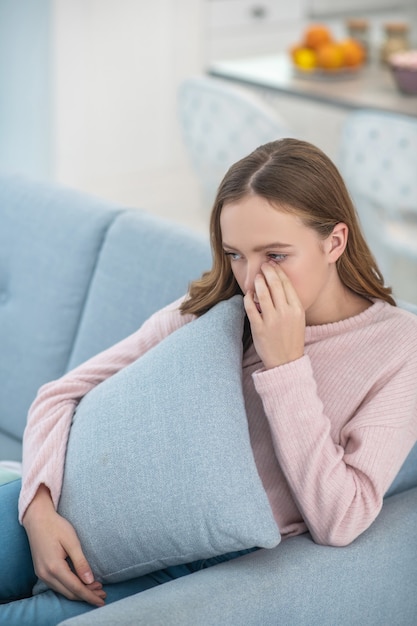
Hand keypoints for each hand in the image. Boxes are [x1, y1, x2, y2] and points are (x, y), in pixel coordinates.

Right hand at [22, 485, 105, 605]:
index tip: (102, 600)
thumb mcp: (72, 541)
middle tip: (103, 594)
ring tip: (96, 589)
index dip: (90, 595)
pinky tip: (81, 583)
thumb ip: (81, 562)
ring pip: (63, 591)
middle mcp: (45, 574)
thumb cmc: (56, 527)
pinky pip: (57, 586)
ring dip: (79, 592)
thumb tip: (90, 581)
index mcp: (54, 567)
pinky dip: (70, 588)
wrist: (37, 520)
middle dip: (87, 596)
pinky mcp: (41, 572)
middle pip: (70, 593)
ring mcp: (41, 574)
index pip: (76, 588)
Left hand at [243, 262, 304, 368]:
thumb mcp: (298, 318)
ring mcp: (272, 321)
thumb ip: (290, 301)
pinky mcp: (259, 328)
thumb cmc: (292, 337)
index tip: (273, 264)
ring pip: (262, 294)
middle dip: (267, 271)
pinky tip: (248, 294)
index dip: (278, 271)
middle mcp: (285, 313)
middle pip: (275, 285)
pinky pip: (251, 308)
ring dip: (258, 282)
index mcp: (297, 309)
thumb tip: (280, 282)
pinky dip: (248, 298)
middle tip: (263, 265)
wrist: (286, 361)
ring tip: (256, 277)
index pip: (286, 284)